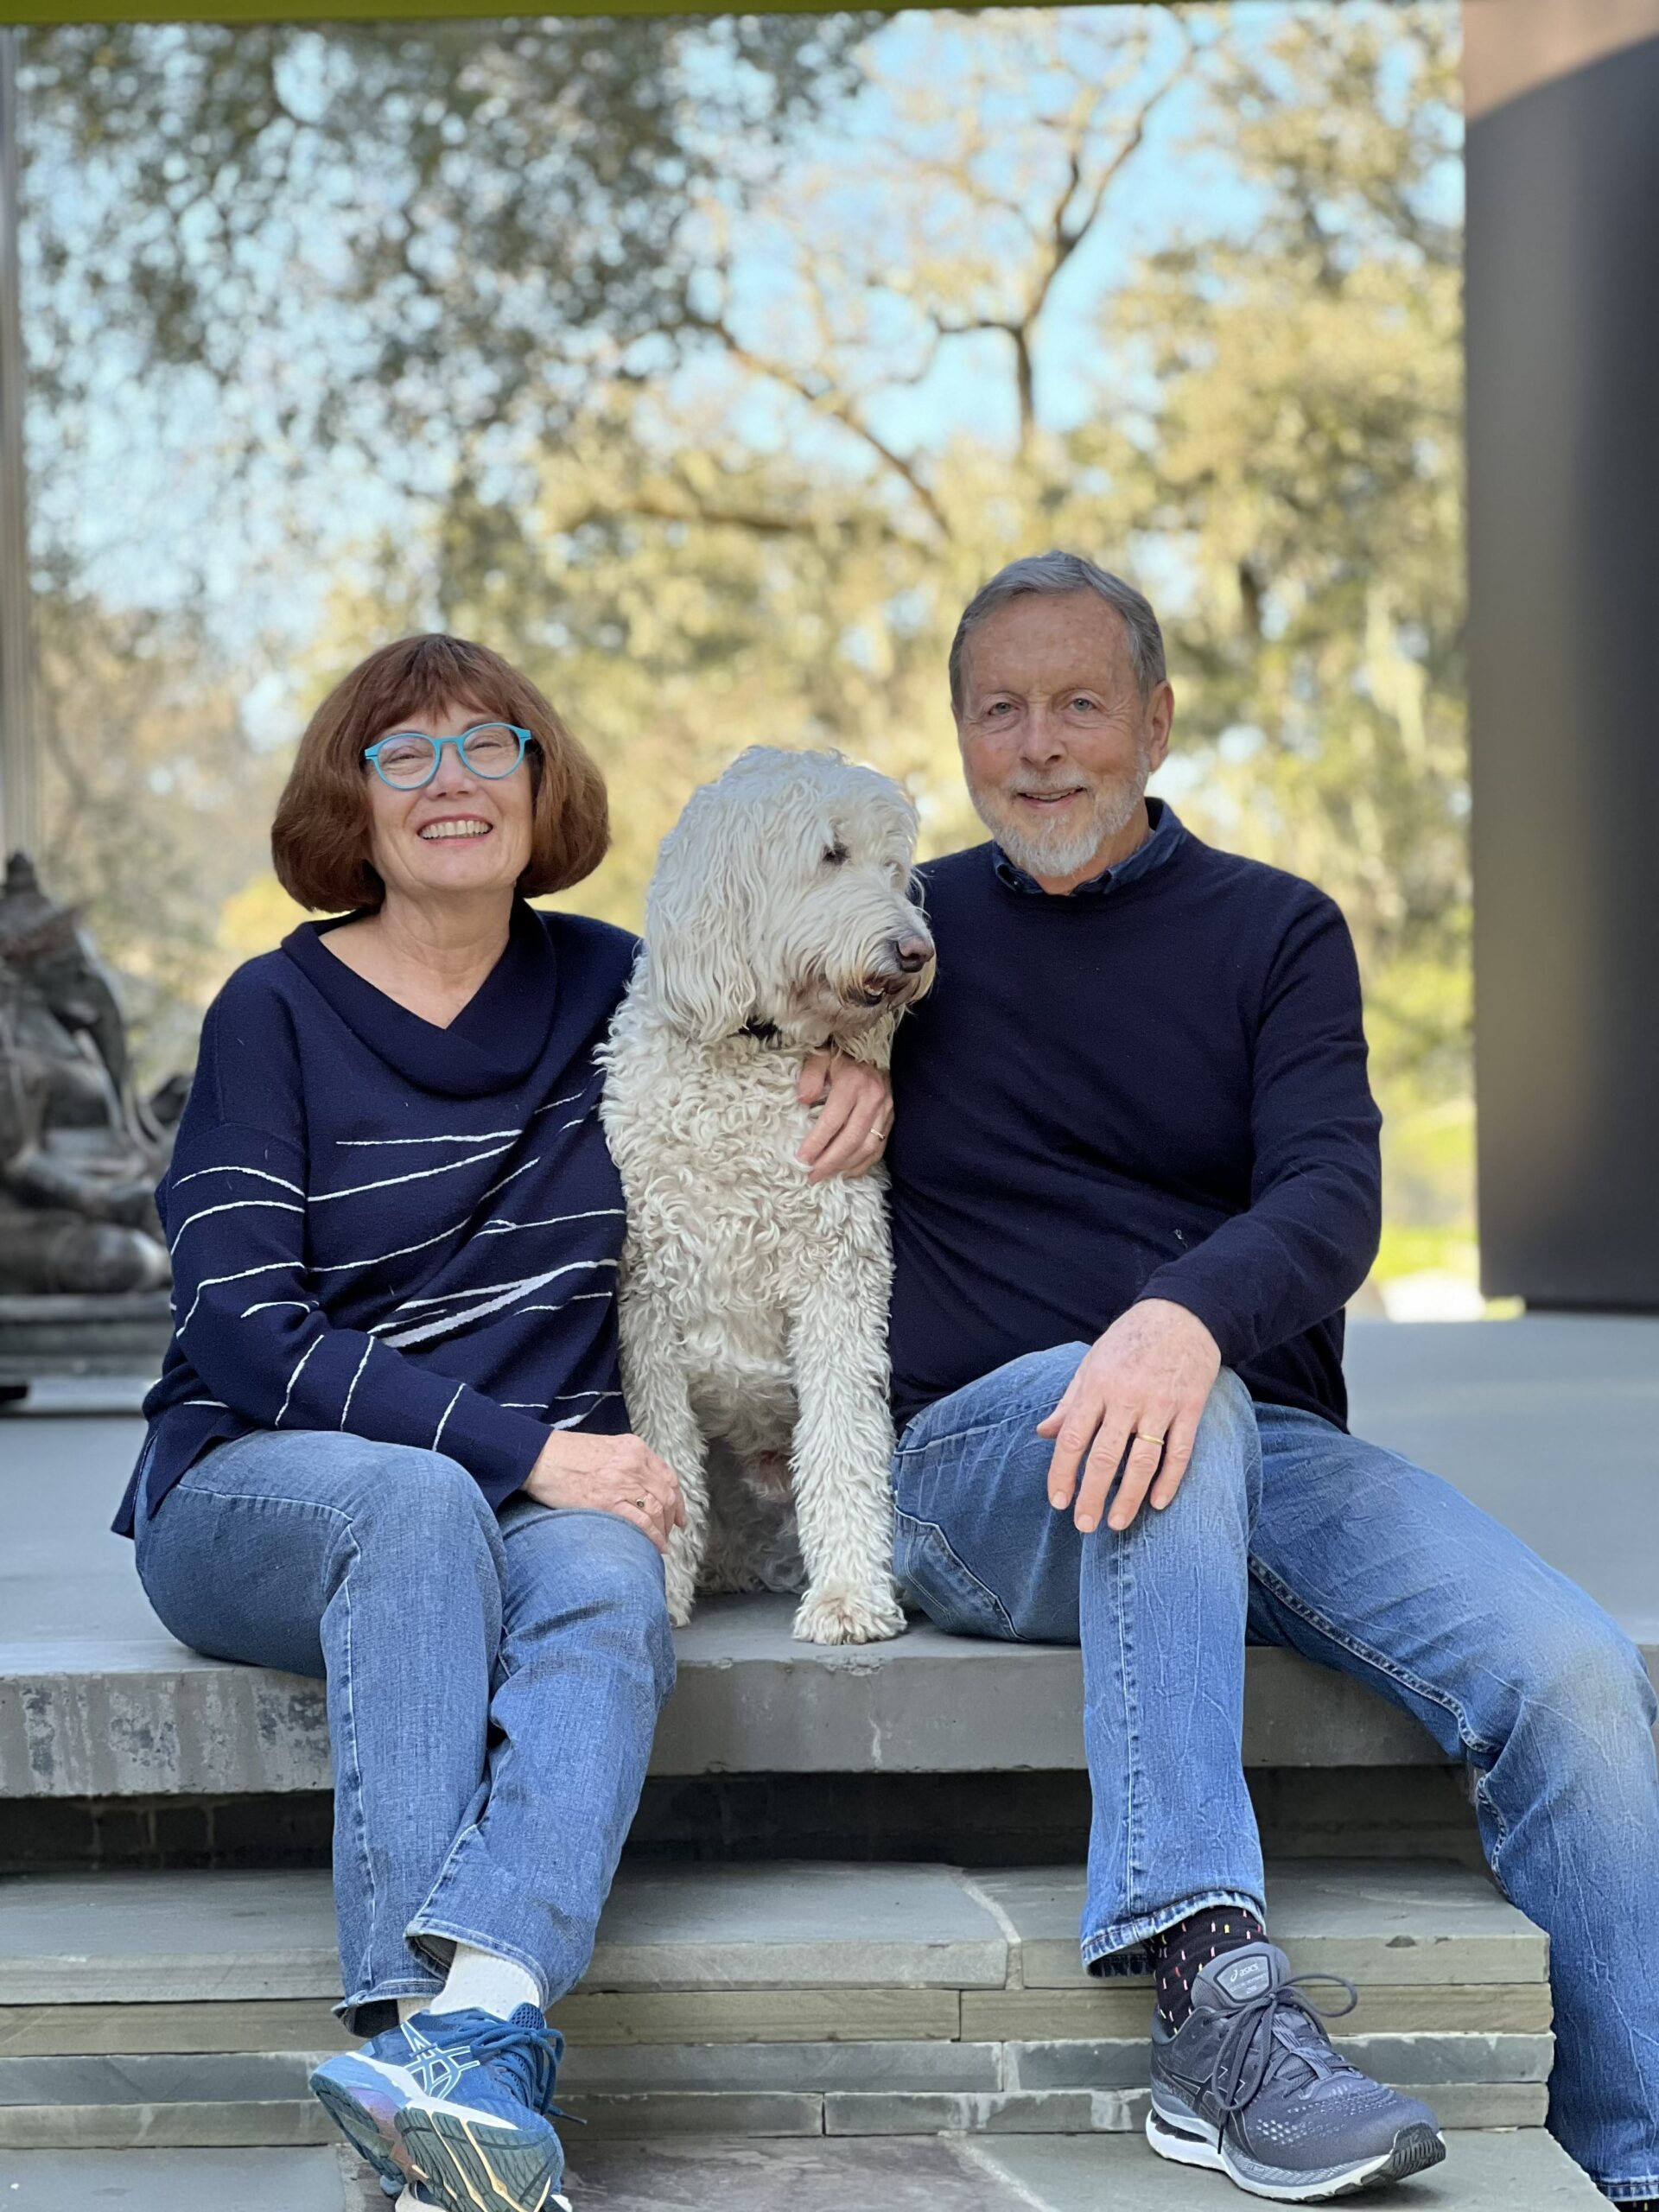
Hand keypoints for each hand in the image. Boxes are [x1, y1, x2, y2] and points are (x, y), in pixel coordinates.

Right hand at [522, 1430, 685, 1553]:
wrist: (540, 1457)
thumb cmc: (566, 1454)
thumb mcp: (606, 1447)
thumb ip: (627, 1462)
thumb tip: (641, 1486)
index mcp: (635, 1448)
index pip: (668, 1476)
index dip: (678, 1499)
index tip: (679, 1514)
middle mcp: (634, 1464)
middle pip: (667, 1495)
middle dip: (672, 1518)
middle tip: (670, 1533)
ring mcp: (623, 1483)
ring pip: (658, 1510)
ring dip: (663, 1530)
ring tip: (661, 1543)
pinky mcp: (608, 1502)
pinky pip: (641, 1523)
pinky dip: (652, 1537)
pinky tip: (654, 1546)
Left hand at [796, 1052, 892, 1183]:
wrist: (870, 1050)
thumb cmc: (840, 1057)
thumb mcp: (820, 1057)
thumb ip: (810, 1076)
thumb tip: (803, 1100)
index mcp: (853, 1083)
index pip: (833, 1120)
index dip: (817, 1143)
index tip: (802, 1159)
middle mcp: (873, 1098)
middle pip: (851, 1139)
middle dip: (830, 1162)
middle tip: (812, 1176)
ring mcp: (886, 1110)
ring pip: (867, 1147)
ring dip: (846, 1166)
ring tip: (826, 1176)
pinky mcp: (892, 1118)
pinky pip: (879, 1147)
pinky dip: (863, 1164)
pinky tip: (847, 1171)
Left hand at [1038, 1299, 1220, 1534]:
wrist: (1183, 1314)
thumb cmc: (1129, 1340)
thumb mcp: (1091, 1364)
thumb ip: (1069, 1402)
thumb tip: (1043, 1434)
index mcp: (1097, 1385)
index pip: (1072, 1438)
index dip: (1062, 1473)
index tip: (1058, 1501)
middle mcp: (1126, 1397)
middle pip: (1105, 1456)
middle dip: (1092, 1495)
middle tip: (1084, 1525)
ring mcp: (1160, 1403)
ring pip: (1143, 1460)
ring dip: (1129, 1496)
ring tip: (1118, 1522)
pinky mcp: (1190, 1407)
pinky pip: (1180, 1451)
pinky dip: (1169, 1480)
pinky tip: (1158, 1503)